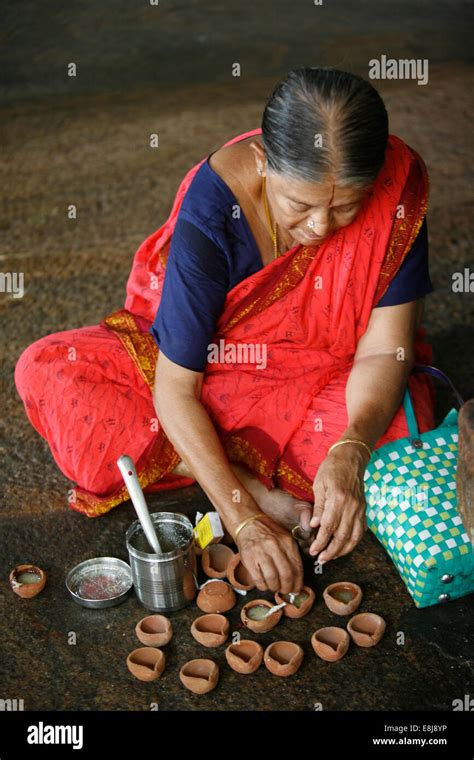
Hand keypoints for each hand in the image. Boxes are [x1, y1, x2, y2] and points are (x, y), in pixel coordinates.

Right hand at [236, 517, 303, 593]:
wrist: (248, 523)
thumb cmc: (268, 533)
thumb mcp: (284, 538)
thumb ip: (292, 555)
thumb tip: (298, 578)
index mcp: (287, 542)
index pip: (297, 567)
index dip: (298, 582)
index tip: (297, 588)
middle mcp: (275, 546)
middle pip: (286, 575)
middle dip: (287, 587)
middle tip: (286, 590)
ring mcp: (261, 552)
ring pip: (272, 579)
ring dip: (275, 587)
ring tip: (274, 587)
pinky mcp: (248, 559)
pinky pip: (258, 579)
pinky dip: (263, 586)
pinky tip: (264, 584)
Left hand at [309, 445, 367, 562]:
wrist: (351, 457)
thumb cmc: (331, 468)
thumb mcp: (319, 485)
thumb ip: (318, 507)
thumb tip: (314, 526)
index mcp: (338, 499)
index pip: (329, 527)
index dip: (321, 542)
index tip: (313, 551)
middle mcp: (351, 506)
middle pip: (342, 536)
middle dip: (331, 551)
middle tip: (321, 559)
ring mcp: (360, 508)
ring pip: (354, 537)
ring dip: (343, 550)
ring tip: (331, 557)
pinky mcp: (364, 509)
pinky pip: (360, 531)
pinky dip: (353, 542)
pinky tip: (344, 547)